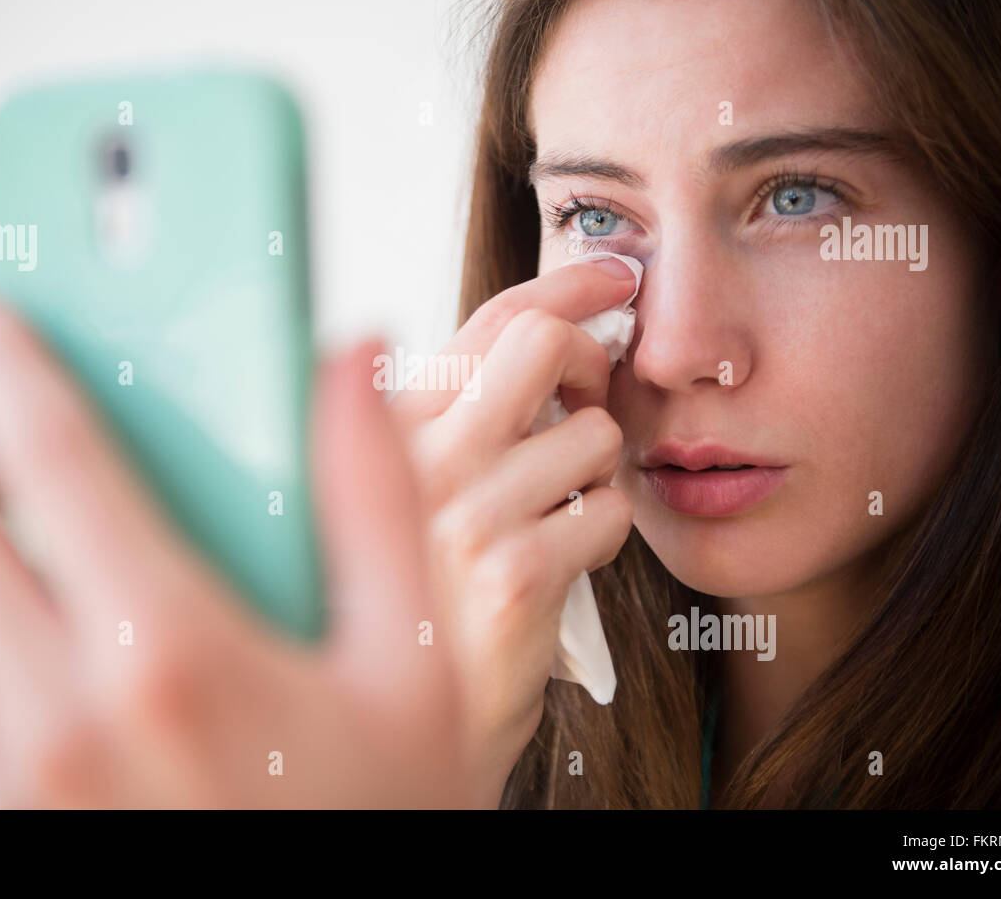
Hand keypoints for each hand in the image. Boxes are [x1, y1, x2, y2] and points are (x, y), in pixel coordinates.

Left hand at [0, 298, 469, 807]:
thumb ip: (377, 501)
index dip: (12, 367)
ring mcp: (13, 780)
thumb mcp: (409, 669)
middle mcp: (63, 716)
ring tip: (19, 536)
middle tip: (1, 427)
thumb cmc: (366, 828)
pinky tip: (28, 642)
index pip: (55, 461)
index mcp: (169, 652)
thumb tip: (353, 373)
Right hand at [389, 257, 638, 806]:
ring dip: (598, 472)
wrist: (396, 724)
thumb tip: (545, 332)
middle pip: (545, 346)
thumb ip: (450, 413)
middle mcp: (414, 459)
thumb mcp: (400, 488)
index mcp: (384, 425)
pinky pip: (607, 515)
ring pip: (596, 437)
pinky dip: (602, 535)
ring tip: (556, 511)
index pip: (489, 320)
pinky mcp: (514, 578)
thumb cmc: (407, 595)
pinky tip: (560, 563)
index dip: (565, 285)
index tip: (616, 276)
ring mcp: (462, 518)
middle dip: (591, 363)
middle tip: (589, 402)